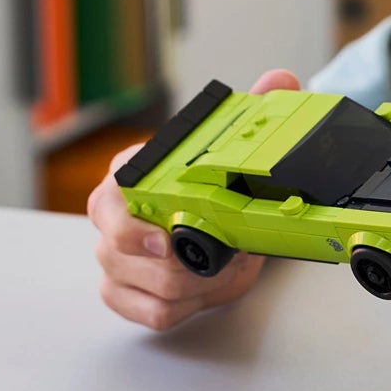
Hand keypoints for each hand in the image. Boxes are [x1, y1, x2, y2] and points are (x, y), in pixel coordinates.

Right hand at [88, 69, 300, 331]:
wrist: (222, 230)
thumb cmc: (215, 190)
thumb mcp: (236, 154)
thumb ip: (254, 113)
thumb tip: (280, 79)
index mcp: (128, 176)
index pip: (111, 200)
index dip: (134, 225)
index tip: (165, 238)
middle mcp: (112, 217)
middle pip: (120, 252)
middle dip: (179, 263)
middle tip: (218, 257)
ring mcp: (113, 257)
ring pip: (140, 284)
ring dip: (191, 286)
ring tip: (223, 268)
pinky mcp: (121, 291)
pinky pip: (146, 312)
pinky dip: (181, 307)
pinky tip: (202, 292)